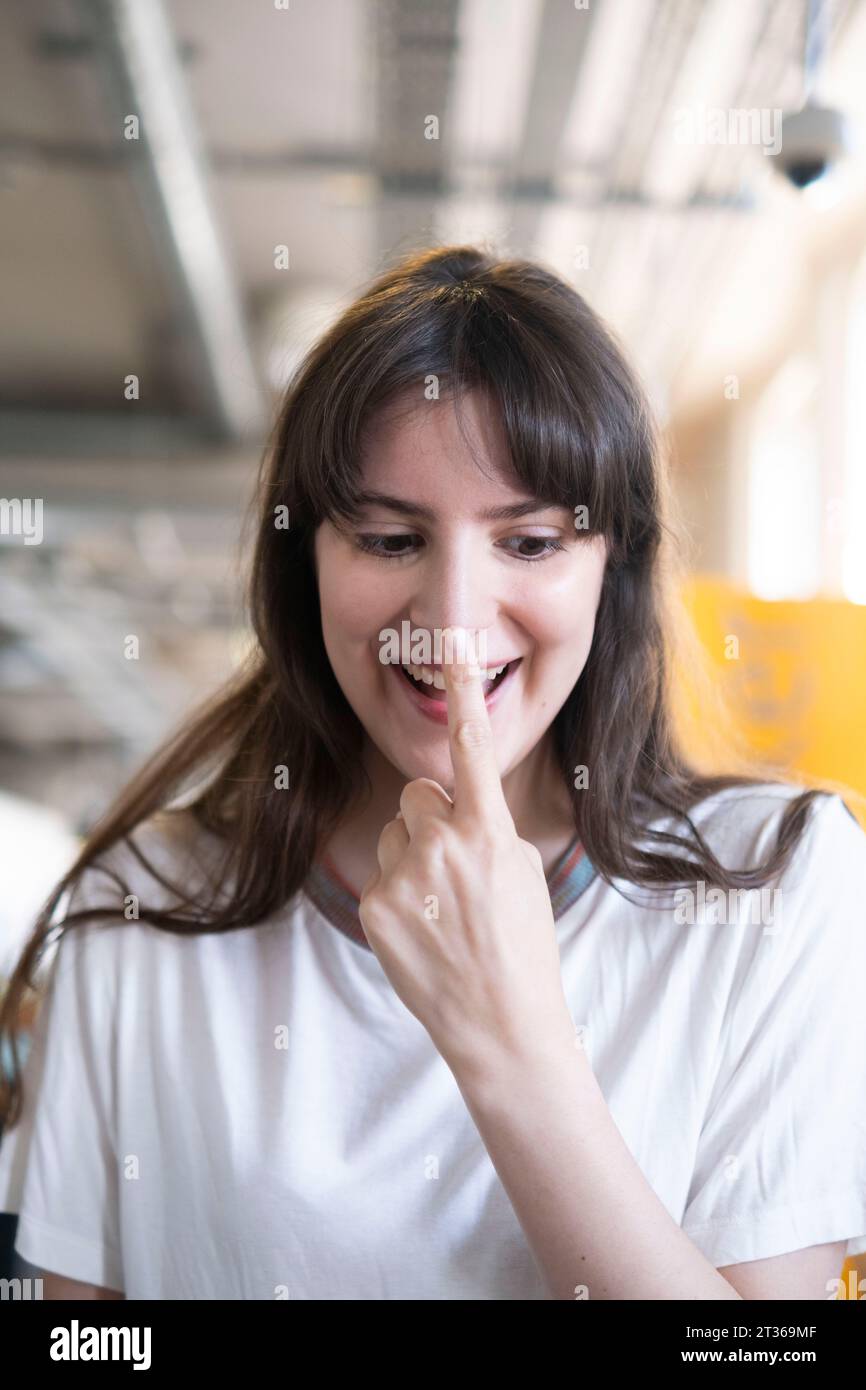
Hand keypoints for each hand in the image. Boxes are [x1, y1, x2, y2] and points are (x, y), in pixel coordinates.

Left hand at [358, 629, 575, 1080]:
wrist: (502, 1025)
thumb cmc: (522, 945)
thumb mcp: (522, 871)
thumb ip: (485, 824)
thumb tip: (449, 802)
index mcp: (490, 831)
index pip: (473, 746)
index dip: (463, 687)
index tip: (451, 633)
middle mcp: (444, 845)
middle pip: (418, 795)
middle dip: (432, 821)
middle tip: (457, 872)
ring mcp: (407, 878)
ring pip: (397, 834)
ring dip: (414, 859)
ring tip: (444, 909)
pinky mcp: (376, 906)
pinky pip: (383, 874)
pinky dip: (400, 896)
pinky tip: (424, 931)